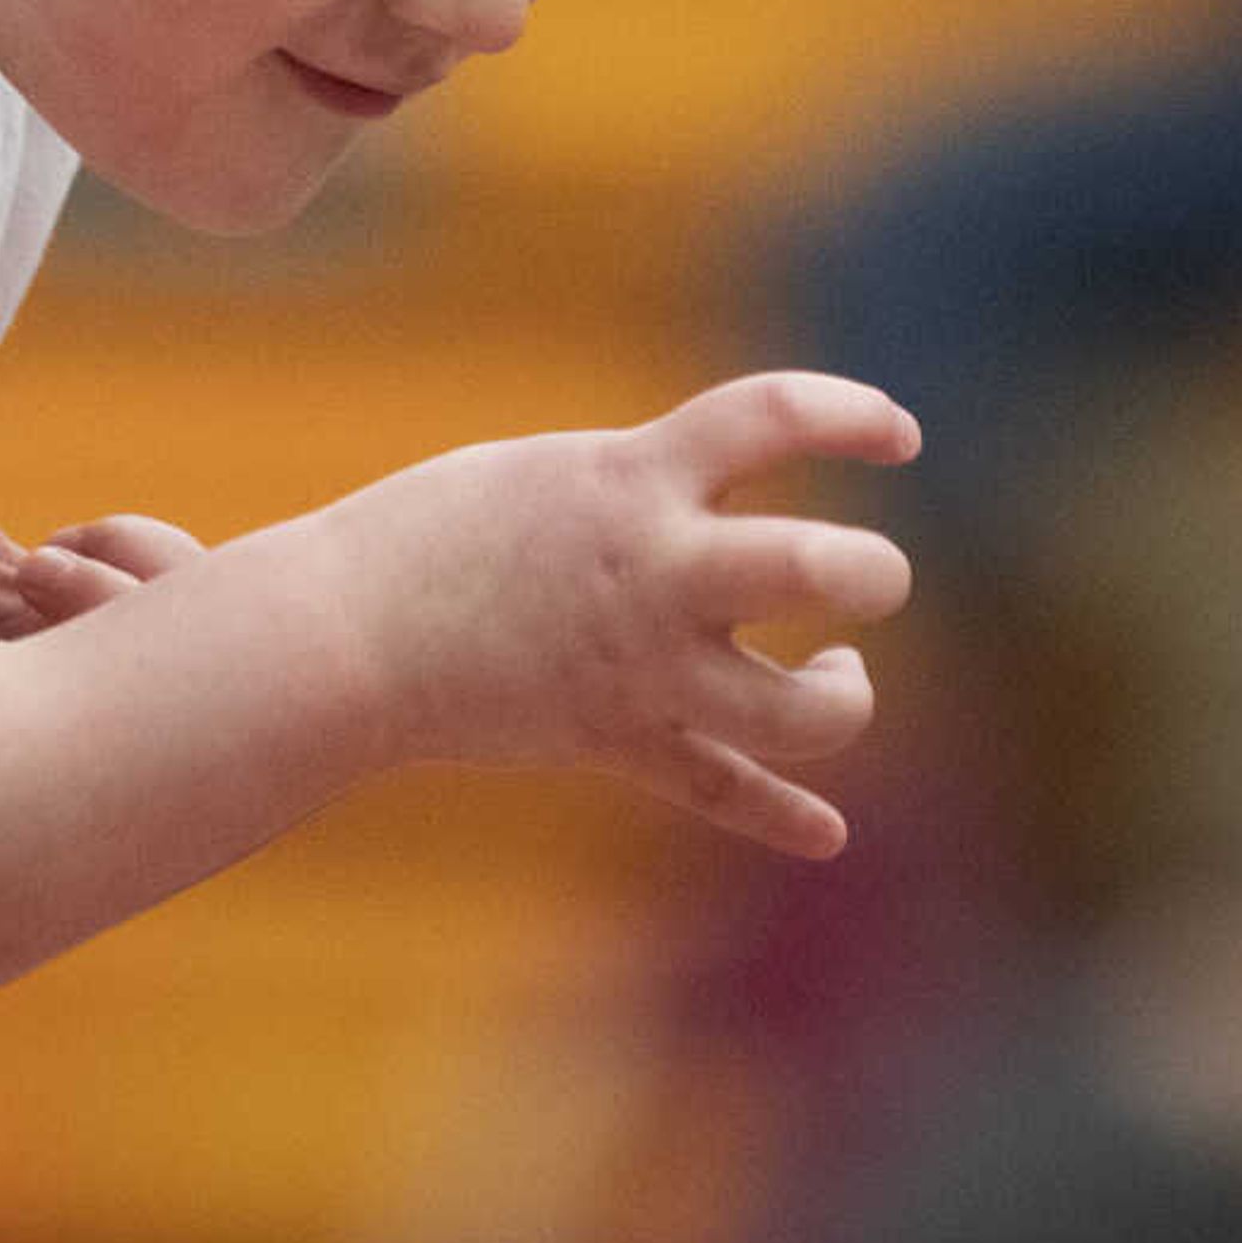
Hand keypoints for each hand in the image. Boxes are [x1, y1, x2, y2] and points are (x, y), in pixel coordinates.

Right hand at [326, 371, 917, 858]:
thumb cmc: (434, 533)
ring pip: (795, 709)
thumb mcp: (558, 476)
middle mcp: (655, 571)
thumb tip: (732, 489)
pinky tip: (825, 829)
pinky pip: (719, 789)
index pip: (777, 415)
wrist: (343, 631)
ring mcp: (642, 668)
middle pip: (818, 567)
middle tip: (866, 576)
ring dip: (843, 697)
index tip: (898, 434)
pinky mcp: (616, 737)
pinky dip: (781, 812)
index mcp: (632, 480)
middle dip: (872, 573)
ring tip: (837, 672)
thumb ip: (653, 483)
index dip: (856, 413)